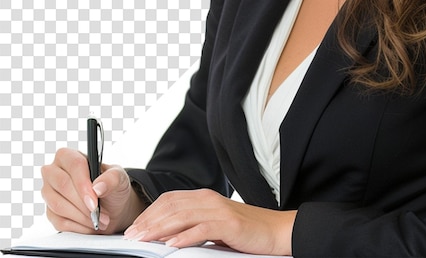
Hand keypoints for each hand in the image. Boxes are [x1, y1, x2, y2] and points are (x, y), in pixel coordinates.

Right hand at [41, 148, 144, 233]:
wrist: (112, 205)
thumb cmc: (112, 186)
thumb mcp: (118, 177)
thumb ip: (111, 178)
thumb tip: (97, 187)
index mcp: (70, 156)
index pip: (74, 165)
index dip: (83, 183)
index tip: (94, 199)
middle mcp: (55, 172)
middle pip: (63, 185)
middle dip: (82, 202)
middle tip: (98, 213)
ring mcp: (49, 193)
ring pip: (58, 205)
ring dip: (81, 216)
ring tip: (98, 219)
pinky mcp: (50, 212)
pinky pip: (59, 222)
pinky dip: (78, 226)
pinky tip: (90, 224)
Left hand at [125, 189, 295, 255]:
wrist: (275, 230)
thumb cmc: (245, 231)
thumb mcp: (215, 225)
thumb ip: (194, 225)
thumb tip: (167, 237)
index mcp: (205, 197)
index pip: (170, 200)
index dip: (150, 212)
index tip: (134, 227)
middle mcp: (210, 199)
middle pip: (172, 206)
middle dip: (149, 221)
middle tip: (132, 236)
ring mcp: (220, 210)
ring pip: (183, 215)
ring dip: (160, 228)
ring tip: (144, 240)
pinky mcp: (229, 224)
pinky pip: (202, 228)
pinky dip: (185, 237)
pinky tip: (172, 245)